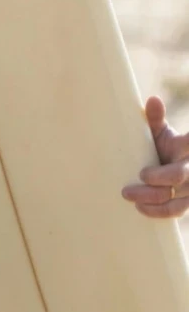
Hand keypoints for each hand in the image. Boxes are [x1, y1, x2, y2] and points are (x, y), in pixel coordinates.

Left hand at [122, 96, 188, 218]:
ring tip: (128, 195)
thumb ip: (155, 118)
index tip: (151, 166)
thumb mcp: (160, 133)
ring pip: (176, 196)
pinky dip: (156, 211)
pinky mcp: (188, 202)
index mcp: (187, 146)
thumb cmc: (162, 147)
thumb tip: (151, 99)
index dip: (183, 148)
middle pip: (178, 175)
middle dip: (154, 180)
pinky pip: (176, 211)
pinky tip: (140, 208)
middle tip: (129, 181)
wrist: (170, 167)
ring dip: (150, 198)